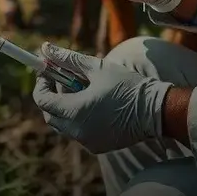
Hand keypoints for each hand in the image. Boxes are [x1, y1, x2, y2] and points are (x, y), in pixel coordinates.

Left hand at [33, 42, 171, 153]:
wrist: (155, 110)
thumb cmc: (126, 85)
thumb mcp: (97, 68)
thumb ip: (68, 59)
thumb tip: (46, 48)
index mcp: (74, 111)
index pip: (42, 100)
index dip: (41, 83)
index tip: (47, 71)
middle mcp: (76, 130)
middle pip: (51, 114)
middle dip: (53, 96)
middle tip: (64, 79)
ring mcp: (87, 141)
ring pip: (64, 125)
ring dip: (66, 108)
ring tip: (83, 90)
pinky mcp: (97, 147)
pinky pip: (78, 133)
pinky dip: (79, 119)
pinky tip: (94, 105)